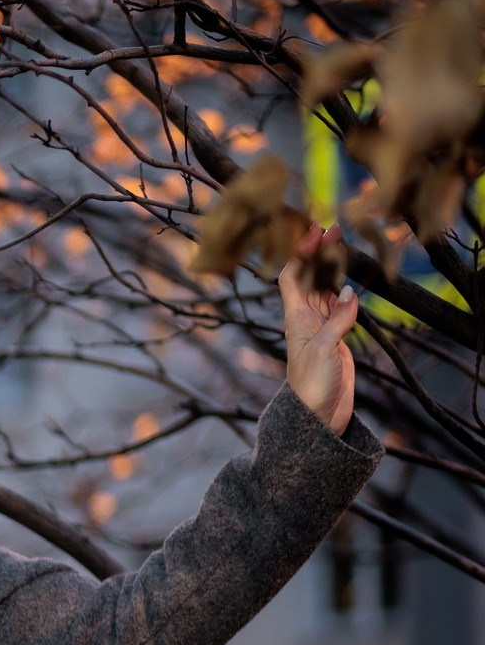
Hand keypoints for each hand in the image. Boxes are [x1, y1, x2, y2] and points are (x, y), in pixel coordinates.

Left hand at [277, 221, 357, 435]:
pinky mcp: (336, 338)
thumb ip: (338, 319)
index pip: (292, 276)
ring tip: (344, 244)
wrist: (319, 416)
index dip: (299, 253)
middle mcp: (305, 319)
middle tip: (336, 229)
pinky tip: (353, 279)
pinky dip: (346, 291)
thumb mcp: (325, 349)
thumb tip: (350, 292)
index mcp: (295, 318)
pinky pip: (340, 307)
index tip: (313, 232)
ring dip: (333, 268)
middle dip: (320, 253)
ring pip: (326, 289)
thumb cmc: (312, 385)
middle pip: (310, 278)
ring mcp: (321, 328)